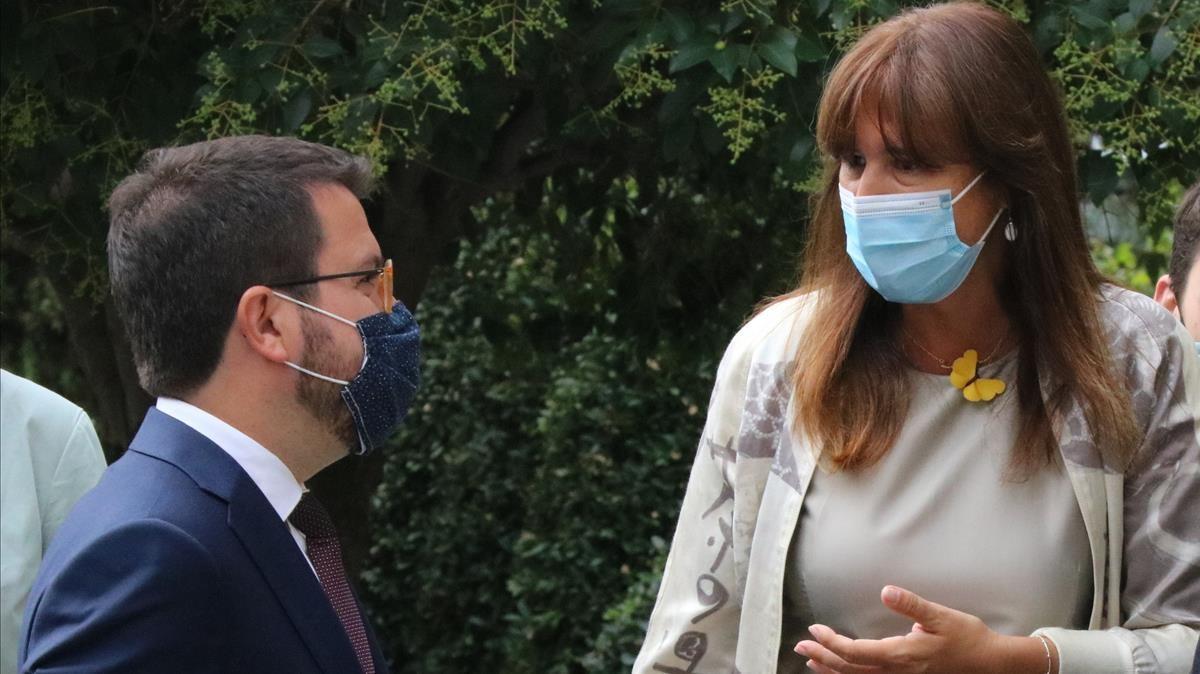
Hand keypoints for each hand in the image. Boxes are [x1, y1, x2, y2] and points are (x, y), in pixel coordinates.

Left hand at [792, 586, 1047, 673]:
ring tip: (811, 661)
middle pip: (851, 669)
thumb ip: (912, 604)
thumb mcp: (942, 616)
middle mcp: (898, 672)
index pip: (856, 652)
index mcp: (902, 655)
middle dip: (823, 658)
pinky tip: (841, 671)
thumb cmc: (969, 639)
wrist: (993, 665)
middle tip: (800, 647)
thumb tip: (887, 590)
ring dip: (832, 670)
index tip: (814, 631)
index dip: (832, 643)